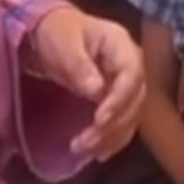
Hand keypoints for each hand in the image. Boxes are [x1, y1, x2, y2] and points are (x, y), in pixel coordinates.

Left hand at [29, 7, 144, 160]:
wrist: (48, 31)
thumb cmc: (55, 32)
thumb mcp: (63, 43)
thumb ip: (79, 65)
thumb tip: (96, 90)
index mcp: (120, 44)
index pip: (132, 75)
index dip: (120, 100)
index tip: (99, 120)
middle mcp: (130, 65)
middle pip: (135, 100)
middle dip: (113, 125)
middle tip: (84, 143)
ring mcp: (125, 83)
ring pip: (131, 115)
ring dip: (111, 137)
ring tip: (82, 150)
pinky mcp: (116, 98)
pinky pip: (121, 122)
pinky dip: (110, 139)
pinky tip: (95, 152)